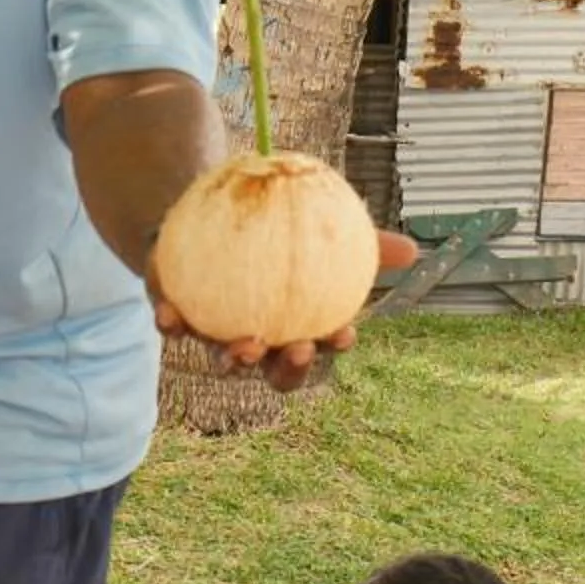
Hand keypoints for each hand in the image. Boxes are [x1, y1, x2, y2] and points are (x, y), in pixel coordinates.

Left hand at [148, 228, 417, 393]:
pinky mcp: (177, 317)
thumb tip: (413, 249)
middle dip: (288, 370)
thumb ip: (362, 242)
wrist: (206, 212)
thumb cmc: (275, 228)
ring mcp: (214, 333)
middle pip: (275, 371)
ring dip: (236, 358)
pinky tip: (171, 314)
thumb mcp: (319, 226)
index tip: (343, 333)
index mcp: (292, 325)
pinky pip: (173, 326)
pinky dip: (172, 323)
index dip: (330, 347)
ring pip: (226, 359)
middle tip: (298, 349)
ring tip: (246, 345)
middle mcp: (256, 339)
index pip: (319, 345)